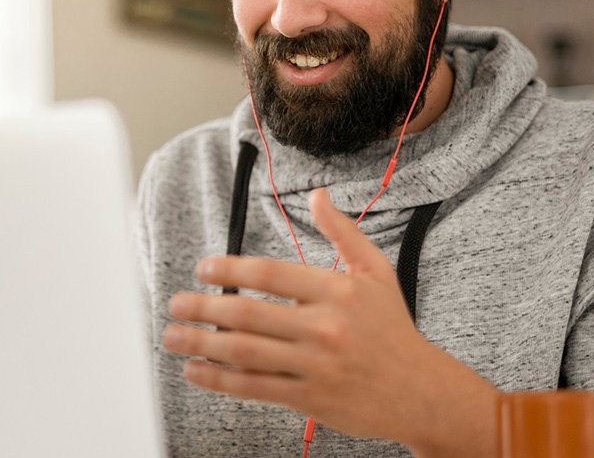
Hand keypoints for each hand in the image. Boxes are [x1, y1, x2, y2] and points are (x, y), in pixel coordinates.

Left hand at [162, 189, 498, 454]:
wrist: (421, 391)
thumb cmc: (392, 328)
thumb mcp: (377, 271)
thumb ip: (343, 232)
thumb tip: (318, 195)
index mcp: (338, 290)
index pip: (271, 273)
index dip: (230, 268)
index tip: (203, 269)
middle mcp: (325, 327)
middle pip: (248, 313)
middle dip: (203, 307)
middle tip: (174, 303)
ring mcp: (316, 365)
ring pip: (245, 352)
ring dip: (200, 343)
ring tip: (173, 335)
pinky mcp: (310, 398)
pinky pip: (254, 387)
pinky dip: (219, 379)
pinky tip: (195, 370)